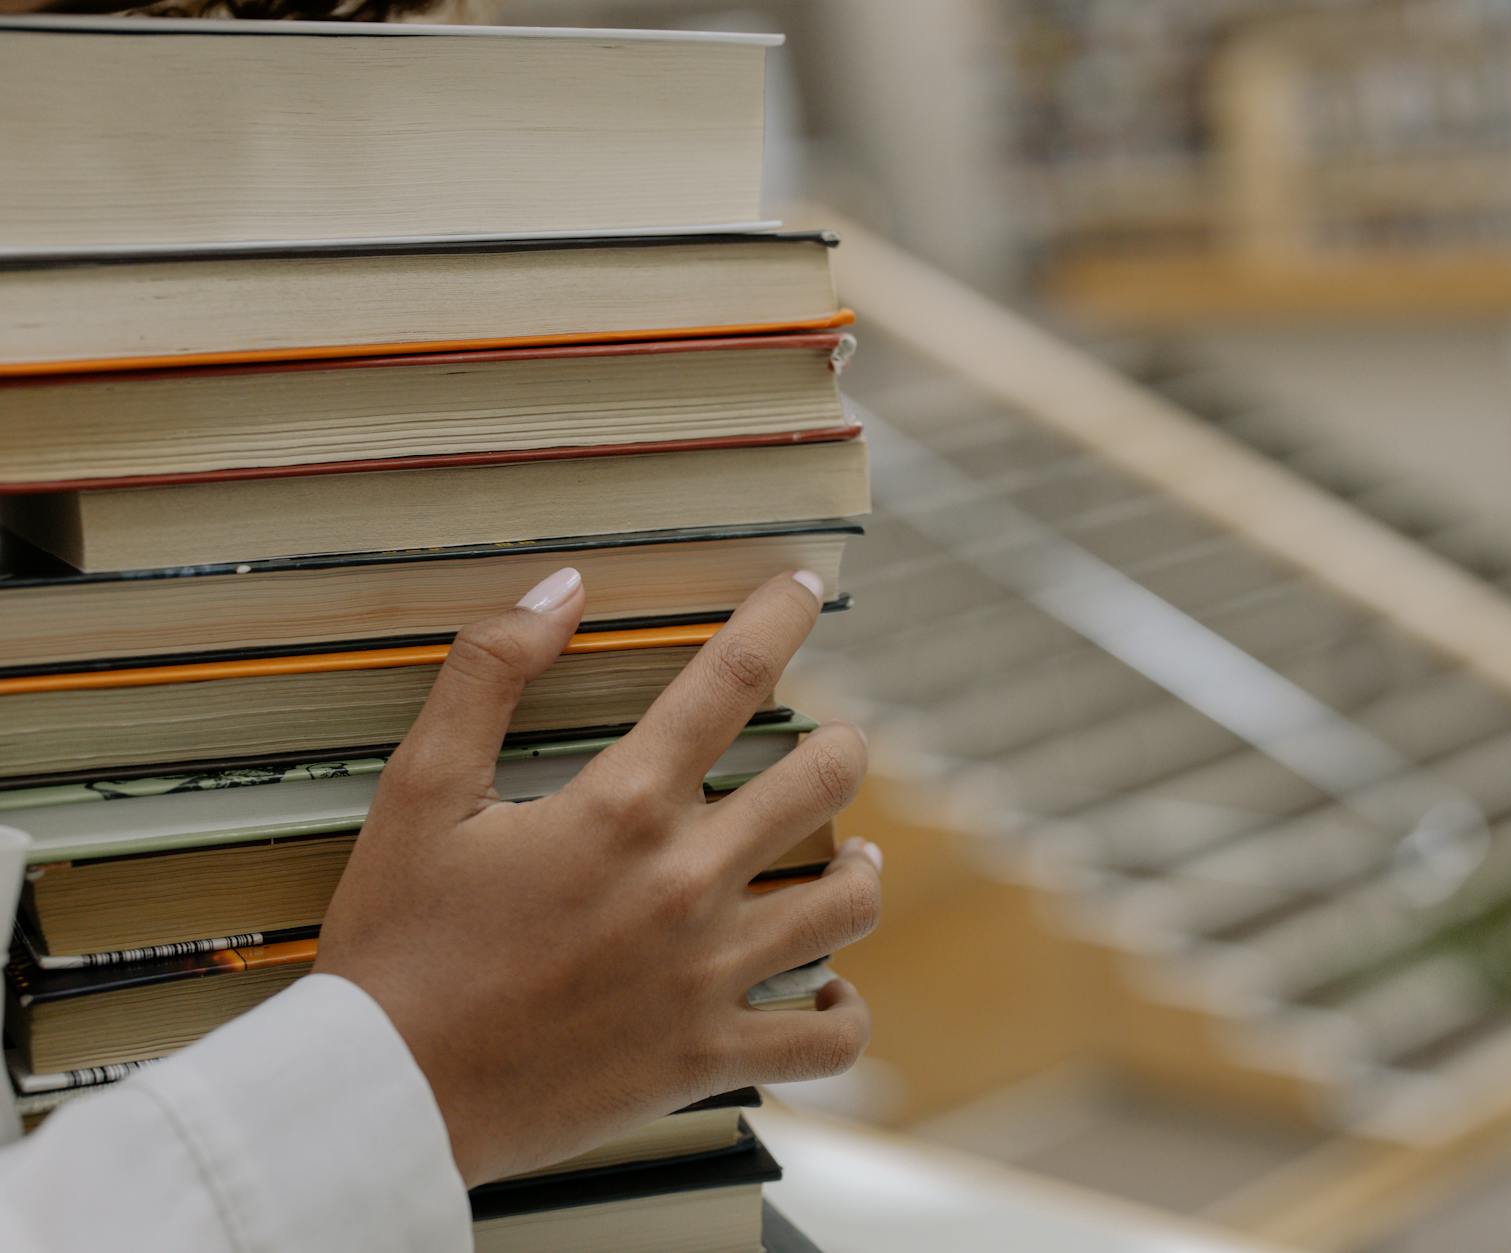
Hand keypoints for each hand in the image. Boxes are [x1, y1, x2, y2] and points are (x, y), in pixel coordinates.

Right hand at [314, 567, 877, 1185]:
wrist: (384, 1095)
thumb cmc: (398, 940)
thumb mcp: (419, 789)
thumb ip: (488, 673)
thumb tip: (562, 588)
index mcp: (623, 806)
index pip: (730, 679)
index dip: (778, 616)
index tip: (802, 588)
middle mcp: (686, 880)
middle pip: (823, 778)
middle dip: (840, 747)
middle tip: (830, 747)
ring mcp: (708, 973)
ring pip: (849, 903)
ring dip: (859, 868)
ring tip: (849, 858)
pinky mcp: (709, 1056)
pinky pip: (827, 1040)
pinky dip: (844, 1014)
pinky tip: (832, 991)